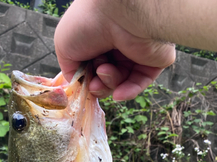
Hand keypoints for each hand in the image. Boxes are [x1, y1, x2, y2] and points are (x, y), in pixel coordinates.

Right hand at [54, 0, 175, 99]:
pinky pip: (140, 83)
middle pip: (106, 79)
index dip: (87, 80)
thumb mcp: (64, 47)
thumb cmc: (86, 22)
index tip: (83, 83)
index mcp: (97, 39)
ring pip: (122, 82)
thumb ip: (70, 69)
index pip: (92, 69)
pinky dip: (129, 92)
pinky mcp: (153, 60)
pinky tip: (119, 94)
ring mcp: (135, 53)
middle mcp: (116, 45)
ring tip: (105, 72)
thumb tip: (79, 84)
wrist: (117, 12)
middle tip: (95, 81)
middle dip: (98, 84)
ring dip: (110, 84)